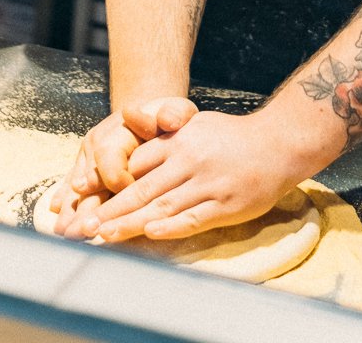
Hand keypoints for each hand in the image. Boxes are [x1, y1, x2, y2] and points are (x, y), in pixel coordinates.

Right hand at [46, 97, 195, 237]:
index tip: (127, 199)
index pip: (109, 154)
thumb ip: (172, 115)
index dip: (115, 176)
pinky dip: (66, 202)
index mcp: (118, 130)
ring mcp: (87, 157)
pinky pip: (71, 186)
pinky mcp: (83, 168)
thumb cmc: (166, 117)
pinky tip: (59, 219)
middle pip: (89, 176)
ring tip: (67, 233)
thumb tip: (168, 119)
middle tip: (84, 230)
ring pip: (77, 186)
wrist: (148, 114)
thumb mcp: (174, 111)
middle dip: (87, 205)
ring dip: (72, 210)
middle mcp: (97, 143)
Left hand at [82, 107, 324, 243]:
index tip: (84, 198)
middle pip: (141, 189)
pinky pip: (193, 218)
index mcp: (178, 141)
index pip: (134, 164)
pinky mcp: (225, 204)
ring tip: (105, 235)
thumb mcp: (195, 127)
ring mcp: (207, 183)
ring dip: (130, 223)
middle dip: (110, 209)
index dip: (107, 183)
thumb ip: (166, 142)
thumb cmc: (232, 137)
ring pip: (161, 206)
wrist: (277, 143)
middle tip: (84, 225)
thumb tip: (132, 162)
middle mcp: (188, 160)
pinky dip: (171, 226)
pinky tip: (150, 233)